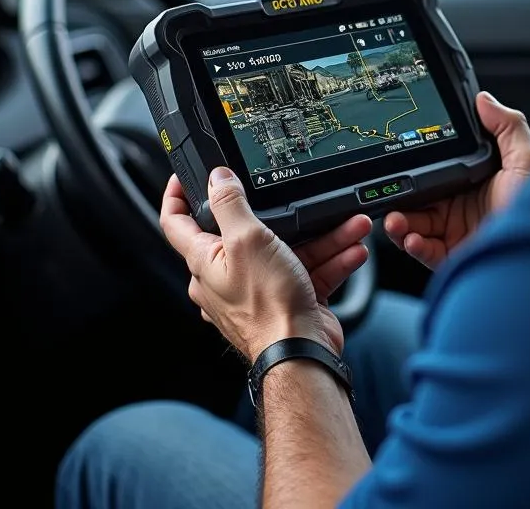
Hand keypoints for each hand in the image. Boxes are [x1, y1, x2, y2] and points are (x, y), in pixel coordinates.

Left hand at [160, 169, 371, 359]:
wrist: (301, 353)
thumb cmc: (266, 306)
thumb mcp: (246, 240)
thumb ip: (229, 204)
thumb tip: (216, 178)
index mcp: (205, 262)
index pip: (177, 223)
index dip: (177, 195)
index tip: (184, 176)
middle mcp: (228, 277)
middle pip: (250, 232)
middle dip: (284, 213)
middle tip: (297, 195)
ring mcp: (259, 290)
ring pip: (290, 250)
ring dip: (323, 237)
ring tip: (348, 225)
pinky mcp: (287, 301)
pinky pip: (310, 271)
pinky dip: (332, 259)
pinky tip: (352, 250)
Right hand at [384, 92, 529, 268]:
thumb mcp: (527, 161)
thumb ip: (507, 126)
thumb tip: (484, 100)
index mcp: (478, 181)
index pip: (440, 170)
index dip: (420, 166)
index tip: (403, 159)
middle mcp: (465, 206)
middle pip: (422, 197)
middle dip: (401, 196)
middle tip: (390, 192)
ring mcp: (458, 232)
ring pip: (416, 224)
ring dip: (400, 221)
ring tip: (395, 219)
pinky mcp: (454, 256)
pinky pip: (424, 251)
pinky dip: (412, 245)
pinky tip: (411, 237)